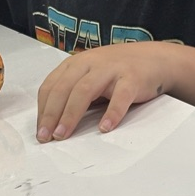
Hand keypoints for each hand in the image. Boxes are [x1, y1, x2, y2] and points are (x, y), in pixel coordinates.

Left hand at [36, 42, 177, 141]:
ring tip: (63, 134)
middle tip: (46, 136)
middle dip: (51, 114)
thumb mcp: (90, 76)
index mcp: (75, 64)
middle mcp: (89, 64)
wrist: (155, 59)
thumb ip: (73, 93)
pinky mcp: (131, 78)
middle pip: (64, 89)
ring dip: (71, 115)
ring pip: (84, 91)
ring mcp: (110, 70)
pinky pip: (120, 97)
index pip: (51, 86)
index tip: (40, 130)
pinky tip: (104, 128)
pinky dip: (111, 113)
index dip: (42, 109)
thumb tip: (53, 123)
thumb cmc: (117, 71)